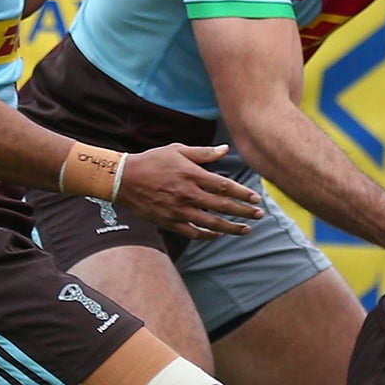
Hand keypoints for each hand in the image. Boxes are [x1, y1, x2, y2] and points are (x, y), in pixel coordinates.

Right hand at [114, 142, 263, 239]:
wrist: (123, 179)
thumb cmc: (152, 161)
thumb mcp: (178, 150)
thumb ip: (203, 153)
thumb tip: (225, 149)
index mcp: (191, 175)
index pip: (224, 186)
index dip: (242, 193)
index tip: (256, 198)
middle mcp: (188, 194)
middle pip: (222, 206)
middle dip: (244, 211)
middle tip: (260, 214)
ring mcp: (179, 210)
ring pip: (211, 224)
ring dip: (231, 228)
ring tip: (246, 229)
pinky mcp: (170, 222)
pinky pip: (193, 232)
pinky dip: (208, 235)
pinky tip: (219, 234)